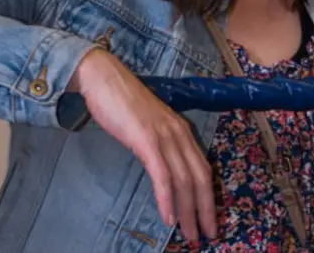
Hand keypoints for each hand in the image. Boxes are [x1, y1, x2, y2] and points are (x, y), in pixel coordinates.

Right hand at [70, 49, 217, 241]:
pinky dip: (167, 198)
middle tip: (208, 236)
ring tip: (190, 234)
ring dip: (188, 211)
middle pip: (200, 178)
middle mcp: (180, 134)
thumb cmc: (122, 104)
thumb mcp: (148, 127)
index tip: (210, 219)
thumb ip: (160, 146)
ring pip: (184, 180)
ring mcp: (165, 136)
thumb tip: (164, 171)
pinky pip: (162, 175)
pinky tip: (168, 218)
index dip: (208, 196)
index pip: (203, 169)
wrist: (103, 78)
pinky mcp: (146, 140)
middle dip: (205, 210)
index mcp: (182, 131)